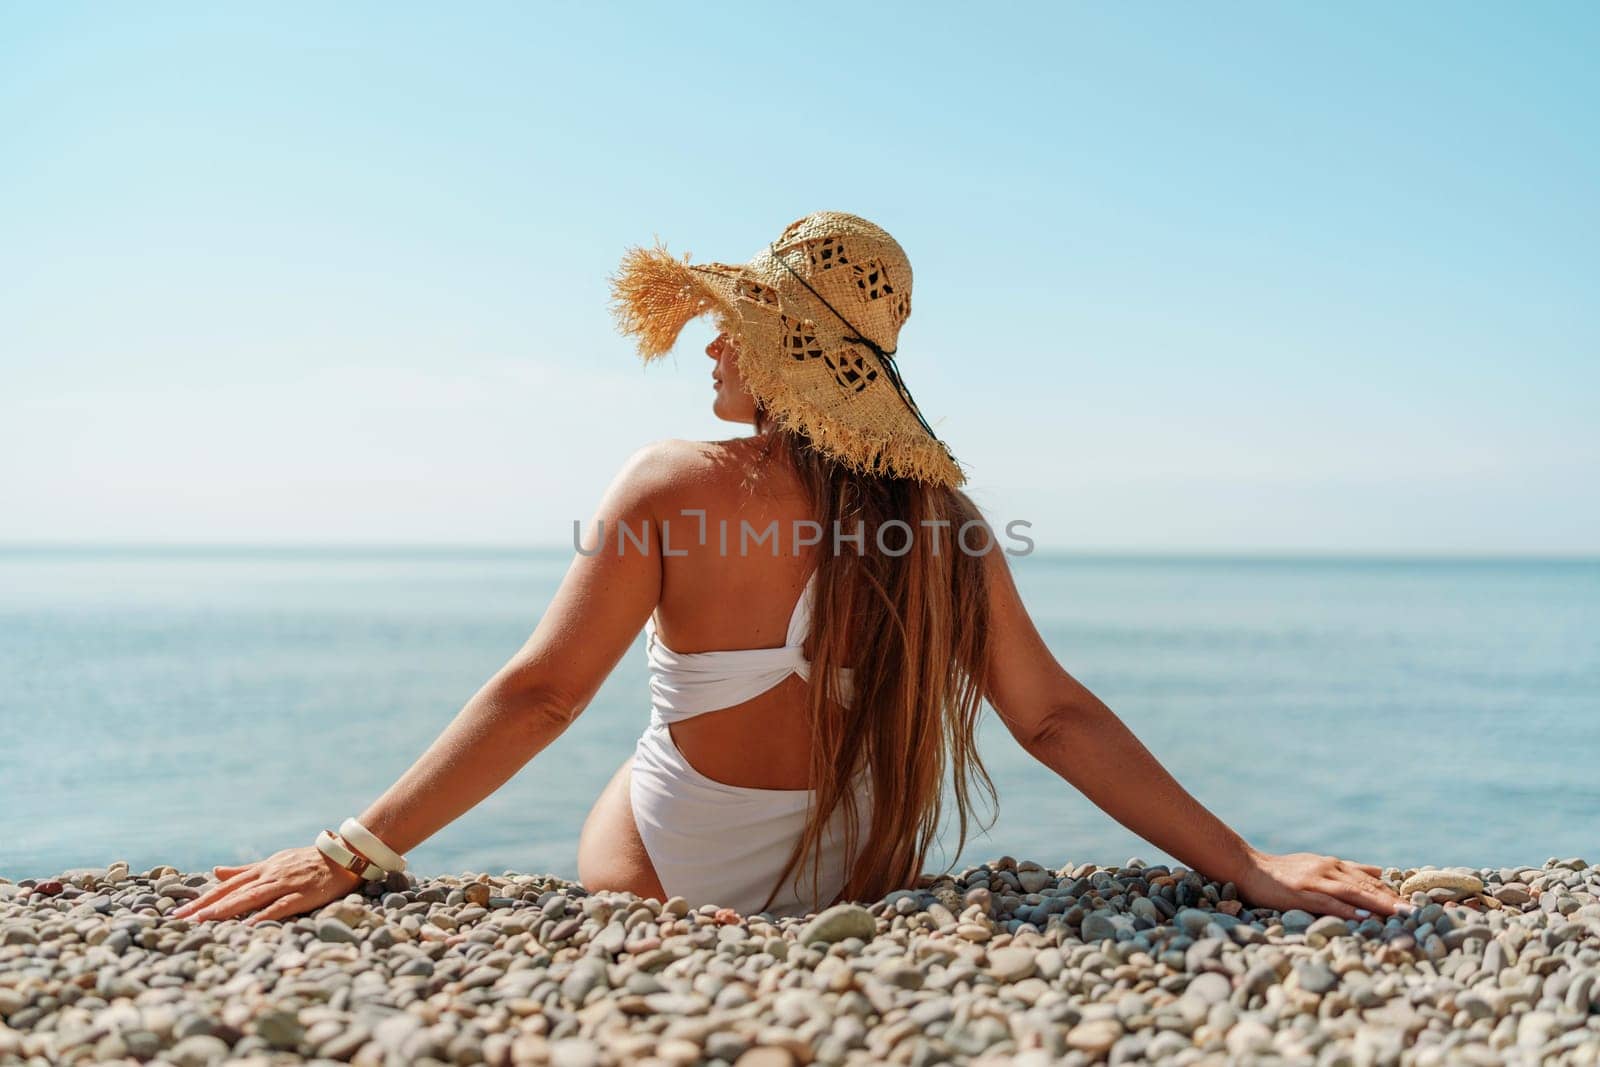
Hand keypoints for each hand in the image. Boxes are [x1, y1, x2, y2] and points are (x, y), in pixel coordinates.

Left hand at [170, 845, 364, 924]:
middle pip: (231, 893)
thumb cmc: (309, 861)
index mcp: (262, 869)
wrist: (346, 855)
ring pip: (250, 898)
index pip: (225, 886)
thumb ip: (244, 871)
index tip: (178, 914)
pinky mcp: (304, 894)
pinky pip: (281, 906)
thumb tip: (215, 872)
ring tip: (203, 922)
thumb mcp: (274, 861)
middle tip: (179, 922)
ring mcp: (286, 884)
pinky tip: (249, 926)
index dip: (201, 899)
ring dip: (225, 910)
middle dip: (204, 907)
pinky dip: (264, 915)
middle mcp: (270, 875)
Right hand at [1233, 848, 1406, 919]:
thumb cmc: (1283, 872)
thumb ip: (1346, 872)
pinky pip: (1329, 902)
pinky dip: (1348, 910)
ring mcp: (1315, 880)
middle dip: (1394, 899)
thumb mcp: (1317, 867)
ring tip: (1401, 915)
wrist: (1248, 867)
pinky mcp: (1301, 892)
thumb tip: (1380, 874)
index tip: (1417, 903)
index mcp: (1334, 865)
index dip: (1394, 891)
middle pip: (1367, 885)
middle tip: (1419, 912)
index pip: (1371, 879)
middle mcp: (1328, 869)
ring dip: (1380, 904)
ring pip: (1354, 892)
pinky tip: (1364, 917)